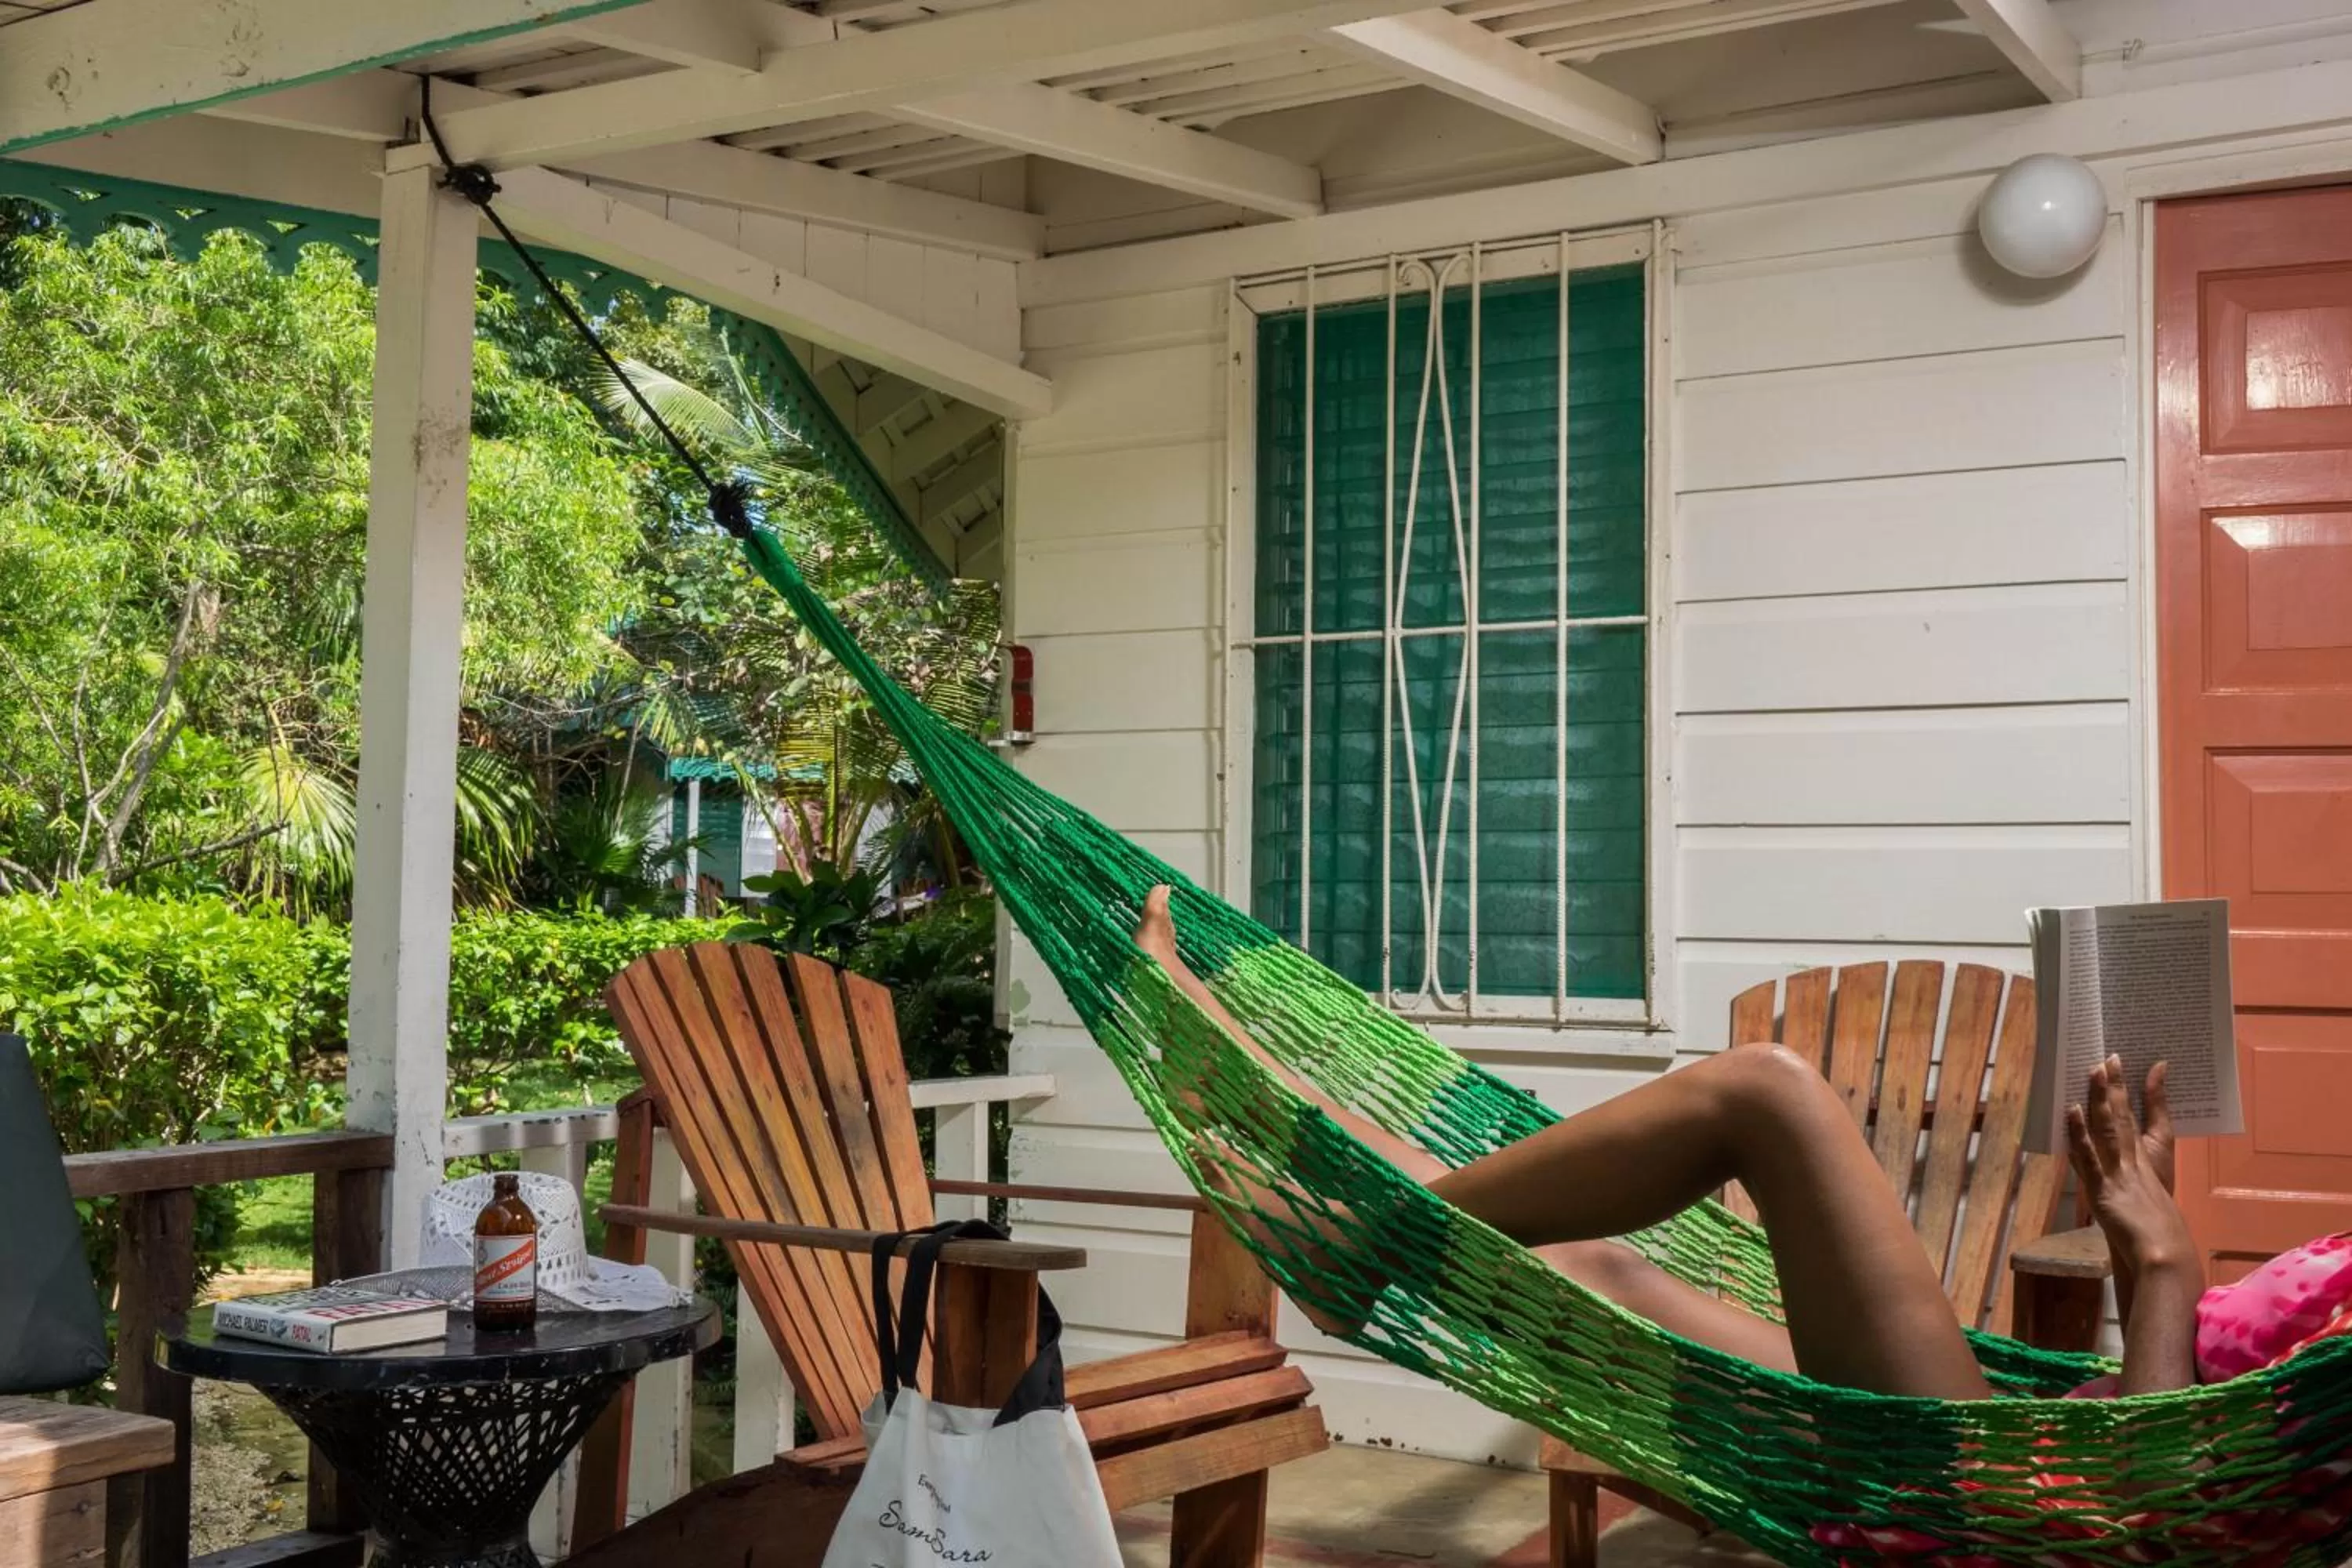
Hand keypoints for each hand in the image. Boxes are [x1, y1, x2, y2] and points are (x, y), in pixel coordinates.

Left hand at [2067, 1054, 2196, 1274]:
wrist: (2165, 1260)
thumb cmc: (2163, 1240)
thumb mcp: (2159, 1204)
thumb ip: (2151, 1185)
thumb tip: (2144, 1177)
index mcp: (2149, 1167)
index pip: (2142, 1122)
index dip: (2138, 1094)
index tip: (2141, 1068)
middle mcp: (2135, 1165)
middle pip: (2125, 1119)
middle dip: (2116, 1086)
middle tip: (2111, 1055)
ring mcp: (2118, 1175)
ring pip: (2108, 1129)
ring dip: (2100, 1098)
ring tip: (2094, 1068)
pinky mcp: (2103, 1191)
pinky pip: (2088, 1157)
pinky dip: (2078, 1133)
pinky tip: (2071, 1110)